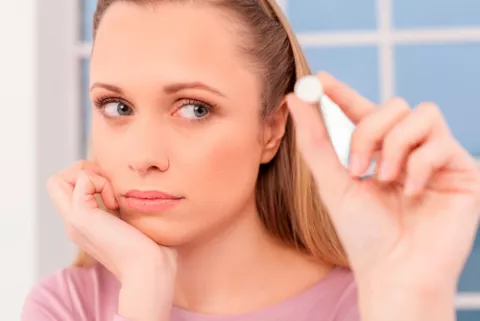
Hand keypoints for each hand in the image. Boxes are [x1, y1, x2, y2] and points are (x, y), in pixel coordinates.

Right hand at [47, 161, 175, 319]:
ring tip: (111, 195)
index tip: (114, 192)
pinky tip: (116, 204)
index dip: (89, 179)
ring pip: (58, 180)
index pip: (68, 190)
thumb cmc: (152, 250)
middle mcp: (74, 223)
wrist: (150, 269)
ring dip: (89, 176)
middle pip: (56, 183)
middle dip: (83, 172)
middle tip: (109, 187)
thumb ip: (122, 209)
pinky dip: (101, 182)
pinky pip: (82, 180)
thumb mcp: (131, 223)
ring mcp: (74, 221)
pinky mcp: (82, 217)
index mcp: (85, 225)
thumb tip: (130, 190)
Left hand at [287, 73, 479, 318]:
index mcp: (378, 152)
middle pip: (393, 105)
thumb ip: (316, 139)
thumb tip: (296, 96)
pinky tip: (413, 193)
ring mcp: (437, 159)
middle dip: (369, 131)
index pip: (362, 110)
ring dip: (394, 146)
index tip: (320, 79)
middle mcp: (408, 150)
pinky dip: (420, 167)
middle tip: (357, 167)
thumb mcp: (332, 182)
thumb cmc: (362, 233)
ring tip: (386, 180)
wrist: (394, 272)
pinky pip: (442, 143)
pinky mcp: (463, 172)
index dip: (342, 92)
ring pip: (421, 114)